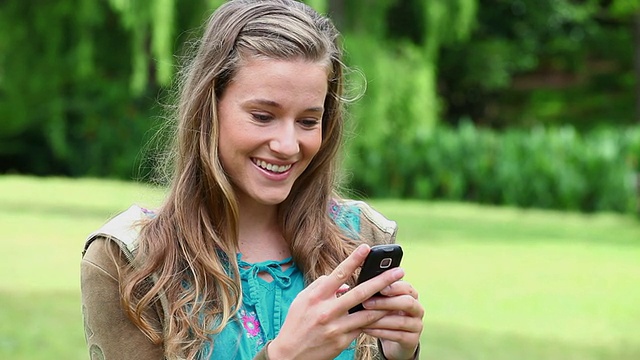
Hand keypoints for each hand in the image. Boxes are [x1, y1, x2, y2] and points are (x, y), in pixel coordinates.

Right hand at [267, 244, 405, 359]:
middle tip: (399, 272)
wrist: (290, 354)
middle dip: (382, 281)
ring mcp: (336, 327)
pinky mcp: (342, 341)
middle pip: (360, 293)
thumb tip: (342, 281)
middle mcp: (327, 310)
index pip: (338, 274)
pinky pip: (362, 327)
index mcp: (316, 296)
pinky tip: (386, 315)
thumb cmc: (296, 323)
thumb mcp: (303, 299)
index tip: (366, 248)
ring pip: (368, 313)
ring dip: (385, 304)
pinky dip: (374, 320)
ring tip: (400, 295)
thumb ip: (321, 286)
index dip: (353, 260)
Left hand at [361, 280, 423, 359]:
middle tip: (366, 303)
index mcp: (412, 296)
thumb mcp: (384, 302)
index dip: (394, 287)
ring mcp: (416, 326)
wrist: (393, 341)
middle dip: (386, 302)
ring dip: (379, 320)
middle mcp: (418, 309)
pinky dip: (380, 332)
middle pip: (407, 303)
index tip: (379, 287)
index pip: (407, 287)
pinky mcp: (412, 340)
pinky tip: (366, 329)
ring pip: (400, 321)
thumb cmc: (385, 315)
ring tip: (362, 319)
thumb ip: (378, 293)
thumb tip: (363, 283)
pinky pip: (397, 336)